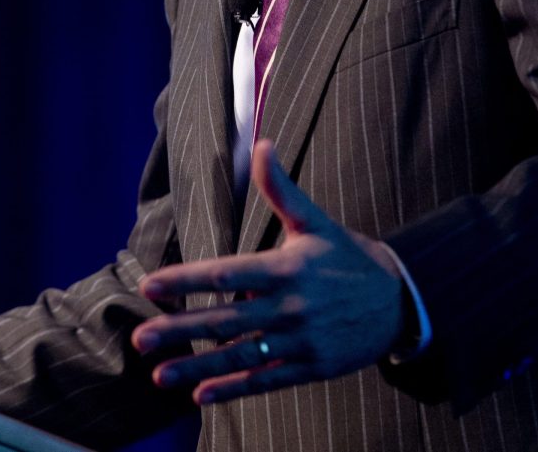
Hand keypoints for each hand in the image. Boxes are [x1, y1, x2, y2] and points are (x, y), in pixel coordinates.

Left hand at [131, 139, 403, 404]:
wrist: (397, 300)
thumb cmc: (345, 256)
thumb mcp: (314, 220)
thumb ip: (280, 188)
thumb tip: (262, 144)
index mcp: (286, 268)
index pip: (226, 274)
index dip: (186, 281)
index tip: (151, 286)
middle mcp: (290, 307)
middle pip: (225, 320)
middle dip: (180, 328)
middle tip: (140, 336)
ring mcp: (299, 341)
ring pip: (239, 355)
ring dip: (197, 366)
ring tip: (159, 375)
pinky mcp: (309, 367)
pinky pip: (265, 379)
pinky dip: (232, 388)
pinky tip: (200, 394)